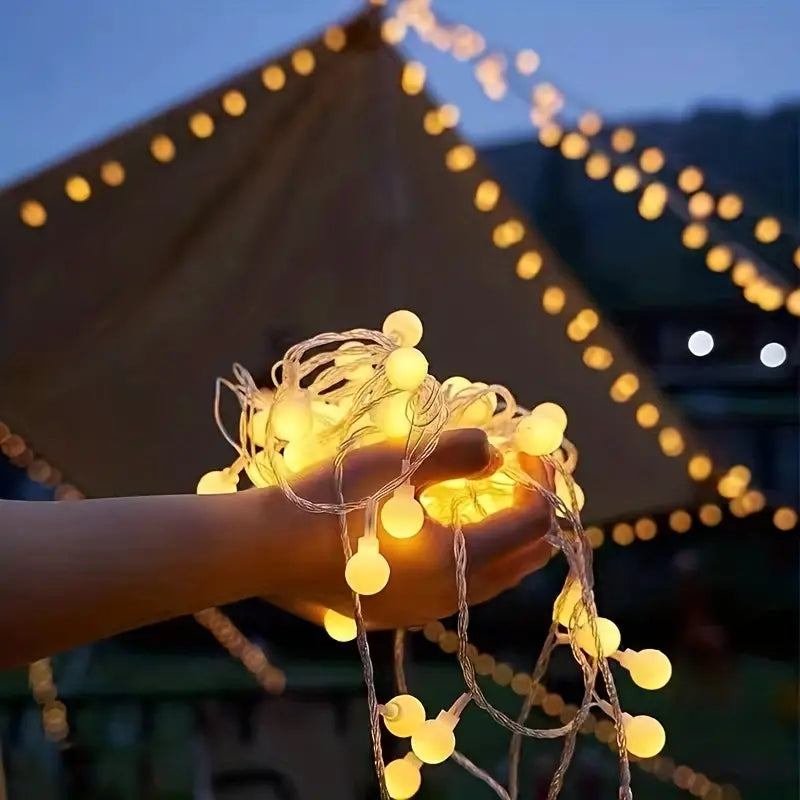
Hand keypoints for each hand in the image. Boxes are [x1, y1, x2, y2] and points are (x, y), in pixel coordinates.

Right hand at [263, 429, 554, 629]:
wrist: (264, 550)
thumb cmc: (328, 501)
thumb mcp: (394, 463)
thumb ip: (454, 454)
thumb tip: (497, 451)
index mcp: (453, 561)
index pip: (530, 524)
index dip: (541, 483)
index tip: (529, 450)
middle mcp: (447, 597)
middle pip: (522, 560)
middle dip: (534, 517)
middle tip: (526, 478)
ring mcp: (422, 611)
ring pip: (492, 581)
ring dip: (507, 542)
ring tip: (500, 503)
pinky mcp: (399, 613)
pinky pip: (459, 591)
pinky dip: (475, 560)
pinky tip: (454, 533)